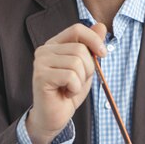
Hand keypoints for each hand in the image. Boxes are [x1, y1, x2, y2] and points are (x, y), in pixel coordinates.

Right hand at [26, 22, 106, 143]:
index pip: (77, 29)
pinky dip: (74, 88)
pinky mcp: (41, 76)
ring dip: (81, 80)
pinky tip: (65, 93)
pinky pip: (71, 76)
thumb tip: (101, 26)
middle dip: (88, 68)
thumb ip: (91, 47)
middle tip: (78, 82)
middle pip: (80, 48)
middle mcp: (44, 50)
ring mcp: (40, 62)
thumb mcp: (86, 67)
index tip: (103, 54)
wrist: (54, 117)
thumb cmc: (68, 92)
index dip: (94, 40)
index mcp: (55, 44)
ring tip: (71, 88)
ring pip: (77, 62)